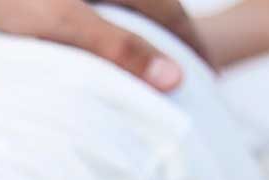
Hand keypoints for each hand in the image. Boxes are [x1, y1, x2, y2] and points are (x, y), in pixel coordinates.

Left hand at [0, 0, 208, 88]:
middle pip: (154, 8)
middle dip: (171, 43)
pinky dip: (108, 29)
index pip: (174, 16)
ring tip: (148, 71)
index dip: (193, 51)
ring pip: (124, 7)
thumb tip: (173, 81)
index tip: (209, 82)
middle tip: (186, 81)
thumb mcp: (59, 21)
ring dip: (140, 36)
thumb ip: (116, 47)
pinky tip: (98, 49)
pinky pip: (96, 8)